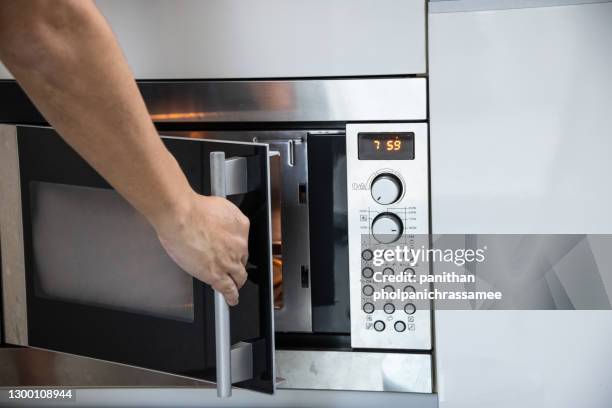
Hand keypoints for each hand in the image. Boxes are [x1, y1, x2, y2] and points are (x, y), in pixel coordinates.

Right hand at [154, 191, 249, 305]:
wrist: (182, 216)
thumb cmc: (192, 208)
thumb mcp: (218, 205)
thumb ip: (222, 217)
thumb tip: (218, 222)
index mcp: (241, 226)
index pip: (242, 242)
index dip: (235, 247)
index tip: (231, 249)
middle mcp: (239, 244)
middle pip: (242, 259)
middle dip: (237, 263)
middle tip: (230, 266)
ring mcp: (230, 261)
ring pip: (239, 276)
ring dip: (237, 281)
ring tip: (235, 287)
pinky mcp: (217, 275)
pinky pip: (229, 289)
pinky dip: (232, 296)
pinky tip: (232, 299)